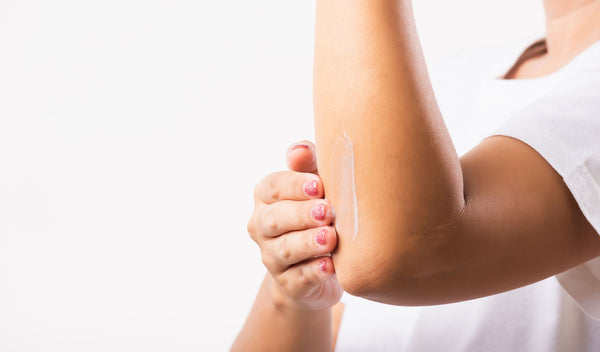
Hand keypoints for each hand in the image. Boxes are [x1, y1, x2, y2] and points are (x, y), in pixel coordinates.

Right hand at [247, 141, 342, 310]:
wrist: (320, 264)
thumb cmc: (319, 213)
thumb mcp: (316, 186)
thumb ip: (309, 164)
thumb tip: (300, 149)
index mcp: (266, 197)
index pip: (273, 187)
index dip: (294, 185)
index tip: (318, 185)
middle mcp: (263, 227)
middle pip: (275, 219)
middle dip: (300, 214)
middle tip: (327, 211)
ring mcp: (272, 257)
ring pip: (285, 250)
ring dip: (308, 243)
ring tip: (330, 238)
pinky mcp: (288, 284)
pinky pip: (298, 278)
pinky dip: (314, 272)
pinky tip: (330, 266)